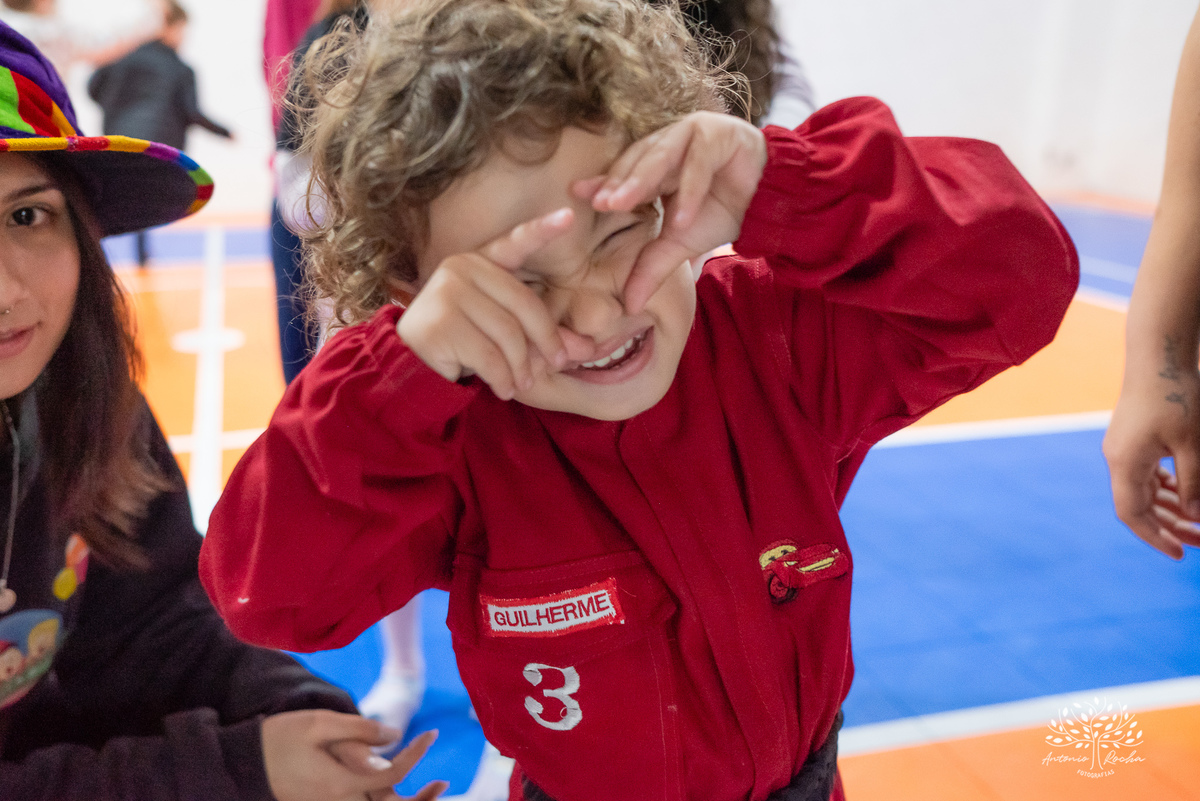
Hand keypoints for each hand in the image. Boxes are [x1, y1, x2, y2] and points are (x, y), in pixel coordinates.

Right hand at [262, 710, 447, 800]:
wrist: (242, 764)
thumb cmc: (280, 738)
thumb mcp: (320, 724)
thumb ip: (361, 729)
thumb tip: (395, 738)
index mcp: (341, 783)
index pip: (392, 775)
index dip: (417, 755)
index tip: (431, 734)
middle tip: (445, 783)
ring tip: (431, 790)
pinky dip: (384, 800)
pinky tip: (395, 789)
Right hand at [397, 207, 591, 399]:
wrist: (411, 367)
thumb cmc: (464, 344)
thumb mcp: (507, 334)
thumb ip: (542, 335)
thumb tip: (587, 348)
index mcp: (480, 261)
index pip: (515, 243)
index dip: (542, 230)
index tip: (570, 215)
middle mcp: (461, 268)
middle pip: (524, 304)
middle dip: (546, 340)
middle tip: (558, 364)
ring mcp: (446, 293)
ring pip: (509, 335)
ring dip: (522, 367)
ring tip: (521, 383)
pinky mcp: (439, 324)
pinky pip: (490, 357)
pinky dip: (503, 379)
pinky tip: (502, 389)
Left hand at [576, 111, 766, 311]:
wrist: (769, 202)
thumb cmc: (723, 212)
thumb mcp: (680, 241)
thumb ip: (652, 266)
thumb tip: (630, 305)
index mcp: (656, 158)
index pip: (623, 170)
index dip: (603, 183)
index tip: (577, 196)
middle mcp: (670, 141)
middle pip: (637, 162)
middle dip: (618, 184)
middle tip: (599, 205)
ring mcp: (694, 133)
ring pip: (662, 156)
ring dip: (641, 180)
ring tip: (622, 205)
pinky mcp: (720, 134)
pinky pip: (699, 164)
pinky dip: (689, 191)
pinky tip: (679, 217)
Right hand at [1103, 365, 1199, 558]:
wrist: (1158, 356)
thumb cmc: (1176, 396)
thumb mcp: (1192, 444)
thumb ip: (1194, 483)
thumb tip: (1197, 517)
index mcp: (1126, 463)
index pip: (1132, 514)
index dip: (1154, 537)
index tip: (1180, 554)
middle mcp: (1119, 459)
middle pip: (1140, 506)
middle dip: (1169, 527)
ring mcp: (1124, 450)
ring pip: (1145, 492)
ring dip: (1170, 509)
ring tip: (1199, 524)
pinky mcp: (1133, 441)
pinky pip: (1147, 475)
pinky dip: (1167, 490)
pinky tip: (1187, 495)